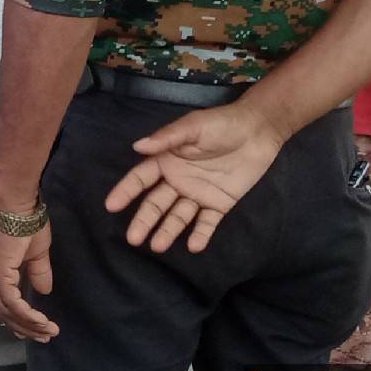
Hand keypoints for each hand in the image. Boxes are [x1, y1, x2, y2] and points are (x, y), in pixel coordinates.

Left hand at [0, 219, 58, 340]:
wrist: (19, 206)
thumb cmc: (27, 223)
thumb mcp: (37, 253)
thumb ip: (38, 273)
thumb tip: (44, 292)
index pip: (3, 301)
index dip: (18, 318)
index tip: (35, 329)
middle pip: (4, 311)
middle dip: (25, 327)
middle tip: (44, 336)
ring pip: (8, 311)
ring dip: (29, 324)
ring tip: (48, 331)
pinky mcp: (0, 274)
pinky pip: (13, 303)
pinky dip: (27, 315)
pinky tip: (41, 321)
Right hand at [105, 102, 284, 252]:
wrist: (259, 130)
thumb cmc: (222, 124)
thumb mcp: (193, 126)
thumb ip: (167, 138)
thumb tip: (137, 146)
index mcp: (166, 160)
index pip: (141, 179)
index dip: (126, 191)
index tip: (111, 206)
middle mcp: (177, 180)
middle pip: (156, 203)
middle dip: (144, 220)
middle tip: (133, 238)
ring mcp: (198, 194)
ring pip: (178, 216)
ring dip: (168, 231)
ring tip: (158, 247)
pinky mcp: (219, 203)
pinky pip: (208, 222)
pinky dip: (201, 234)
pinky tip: (194, 246)